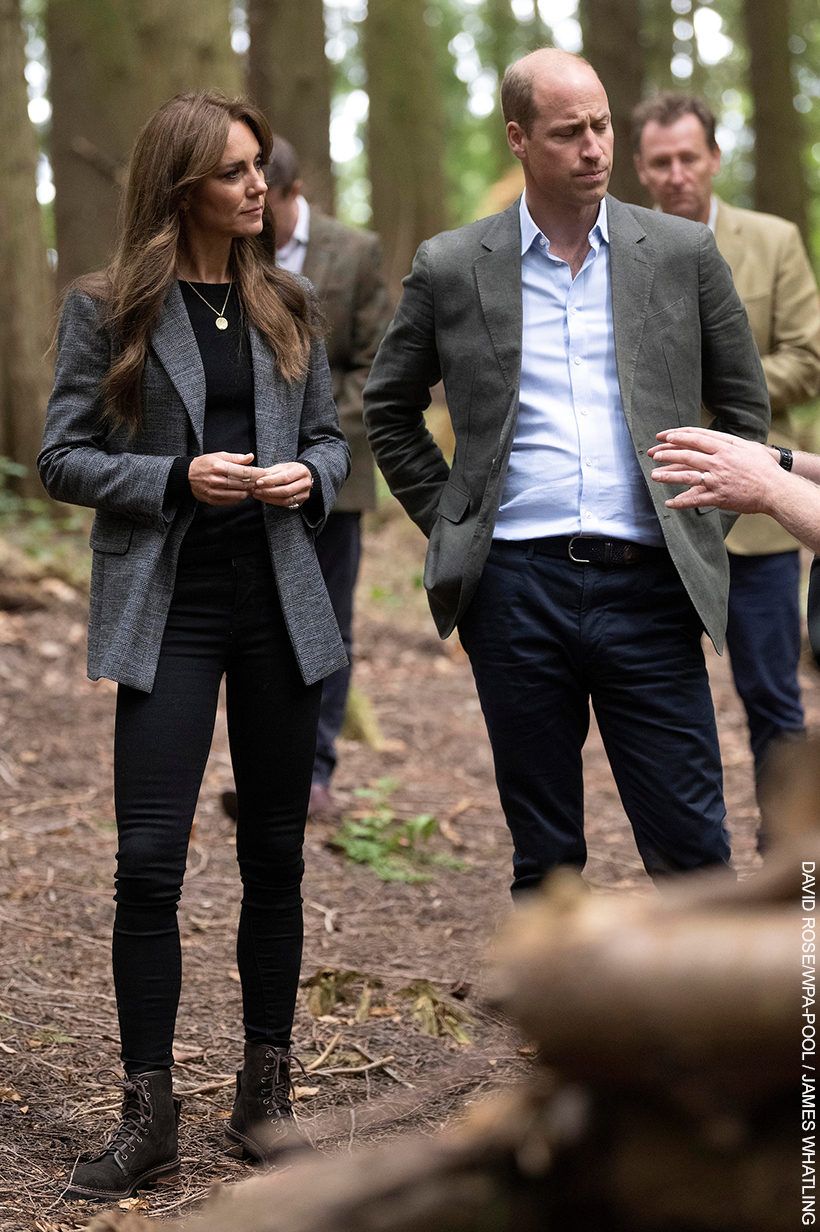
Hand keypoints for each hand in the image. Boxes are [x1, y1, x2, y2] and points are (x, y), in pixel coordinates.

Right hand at [188, 452, 265, 505]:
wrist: (187, 475)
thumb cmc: (206, 463)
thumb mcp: (219, 456)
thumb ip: (236, 458)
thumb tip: (251, 457)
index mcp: (219, 467)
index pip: (244, 472)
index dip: (256, 473)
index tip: (264, 473)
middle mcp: (216, 480)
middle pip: (243, 484)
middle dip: (254, 483)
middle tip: (261, 481)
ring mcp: (214, 492)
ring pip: (239, 495)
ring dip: (248, 492)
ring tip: (252, 487)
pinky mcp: (212, 500)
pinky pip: (231, 501)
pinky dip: (239, 498)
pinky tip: (241, 492)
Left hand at [251, 462, 313, 508]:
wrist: (302, 476)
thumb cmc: (290, 470)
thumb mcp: (282, 467)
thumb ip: (271, 472)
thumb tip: (258, 476)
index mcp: (301, 471)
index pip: (284, 478)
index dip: (270, 481)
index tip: (258, 482)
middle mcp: (305, 483)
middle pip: (286, 491)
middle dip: (269, 492)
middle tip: (256, 490)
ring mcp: (304, 494)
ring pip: (285, 500)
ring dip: (269, 499)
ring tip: (258, 495)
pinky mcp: (301, 502)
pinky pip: (286, 504)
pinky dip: (273, 502)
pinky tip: (265, 498)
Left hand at [648, 428, 780, 513]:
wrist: (776, 489)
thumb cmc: (764, 468)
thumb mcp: (748, 447)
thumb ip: (729, 442)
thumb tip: (713, 439)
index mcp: (726, 448)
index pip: (696, 437)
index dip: (678, 435)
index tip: (664, 436)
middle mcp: (719, 462)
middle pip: (687, 455)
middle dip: (667, 453)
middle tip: (653, 453)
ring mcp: (718, 480)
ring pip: (687, 476)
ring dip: (668, 475)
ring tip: (653, 475)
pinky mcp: (719, 497)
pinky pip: (696, 500)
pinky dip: (681, 502)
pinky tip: (669, 503)